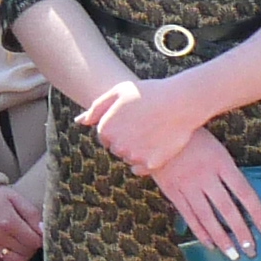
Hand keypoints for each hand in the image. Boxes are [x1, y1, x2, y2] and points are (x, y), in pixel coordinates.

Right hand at [0, 184, 42, 260]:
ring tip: (22, 248)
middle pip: (26, 251)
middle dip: (32, 247)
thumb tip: (44, 230)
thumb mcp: (15, 198)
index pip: (34, 240)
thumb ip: (32, 213)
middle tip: (30, 240)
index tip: (38, 234)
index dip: (40, 239)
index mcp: (9, 221)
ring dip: (23, 257)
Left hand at [85, 71, 205, 175]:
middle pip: (116, 149)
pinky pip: (139, 169)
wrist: (180, 102)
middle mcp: (116, 145)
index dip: (119, 126)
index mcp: (105, 129)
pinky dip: (145, 161)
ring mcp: (133, 156)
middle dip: (126, 139)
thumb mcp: (119, 91)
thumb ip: (97, 108)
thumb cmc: (149, 93)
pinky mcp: (150, 164)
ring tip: (152, 131)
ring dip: (136, 150)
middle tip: (144, 123)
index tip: (133, 117)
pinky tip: (155, 145)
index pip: (105, 136)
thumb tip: (80, 121)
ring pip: (128, 158)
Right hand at [152, 133, 260, 259]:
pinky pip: (188, 215)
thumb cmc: (191, 135)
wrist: (156, 127)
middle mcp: (205, 176)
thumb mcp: (216, 147)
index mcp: (221, 162)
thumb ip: (227, 171)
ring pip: (208, 217)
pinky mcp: (172, 190)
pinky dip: (199, 231)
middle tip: (251, 250)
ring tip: (233, 254)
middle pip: (228, 209)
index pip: (245, 193)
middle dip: (241, 232)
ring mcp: (187, 185)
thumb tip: (244, 198)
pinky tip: (209, 243)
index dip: (258, 213)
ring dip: (222, 238)